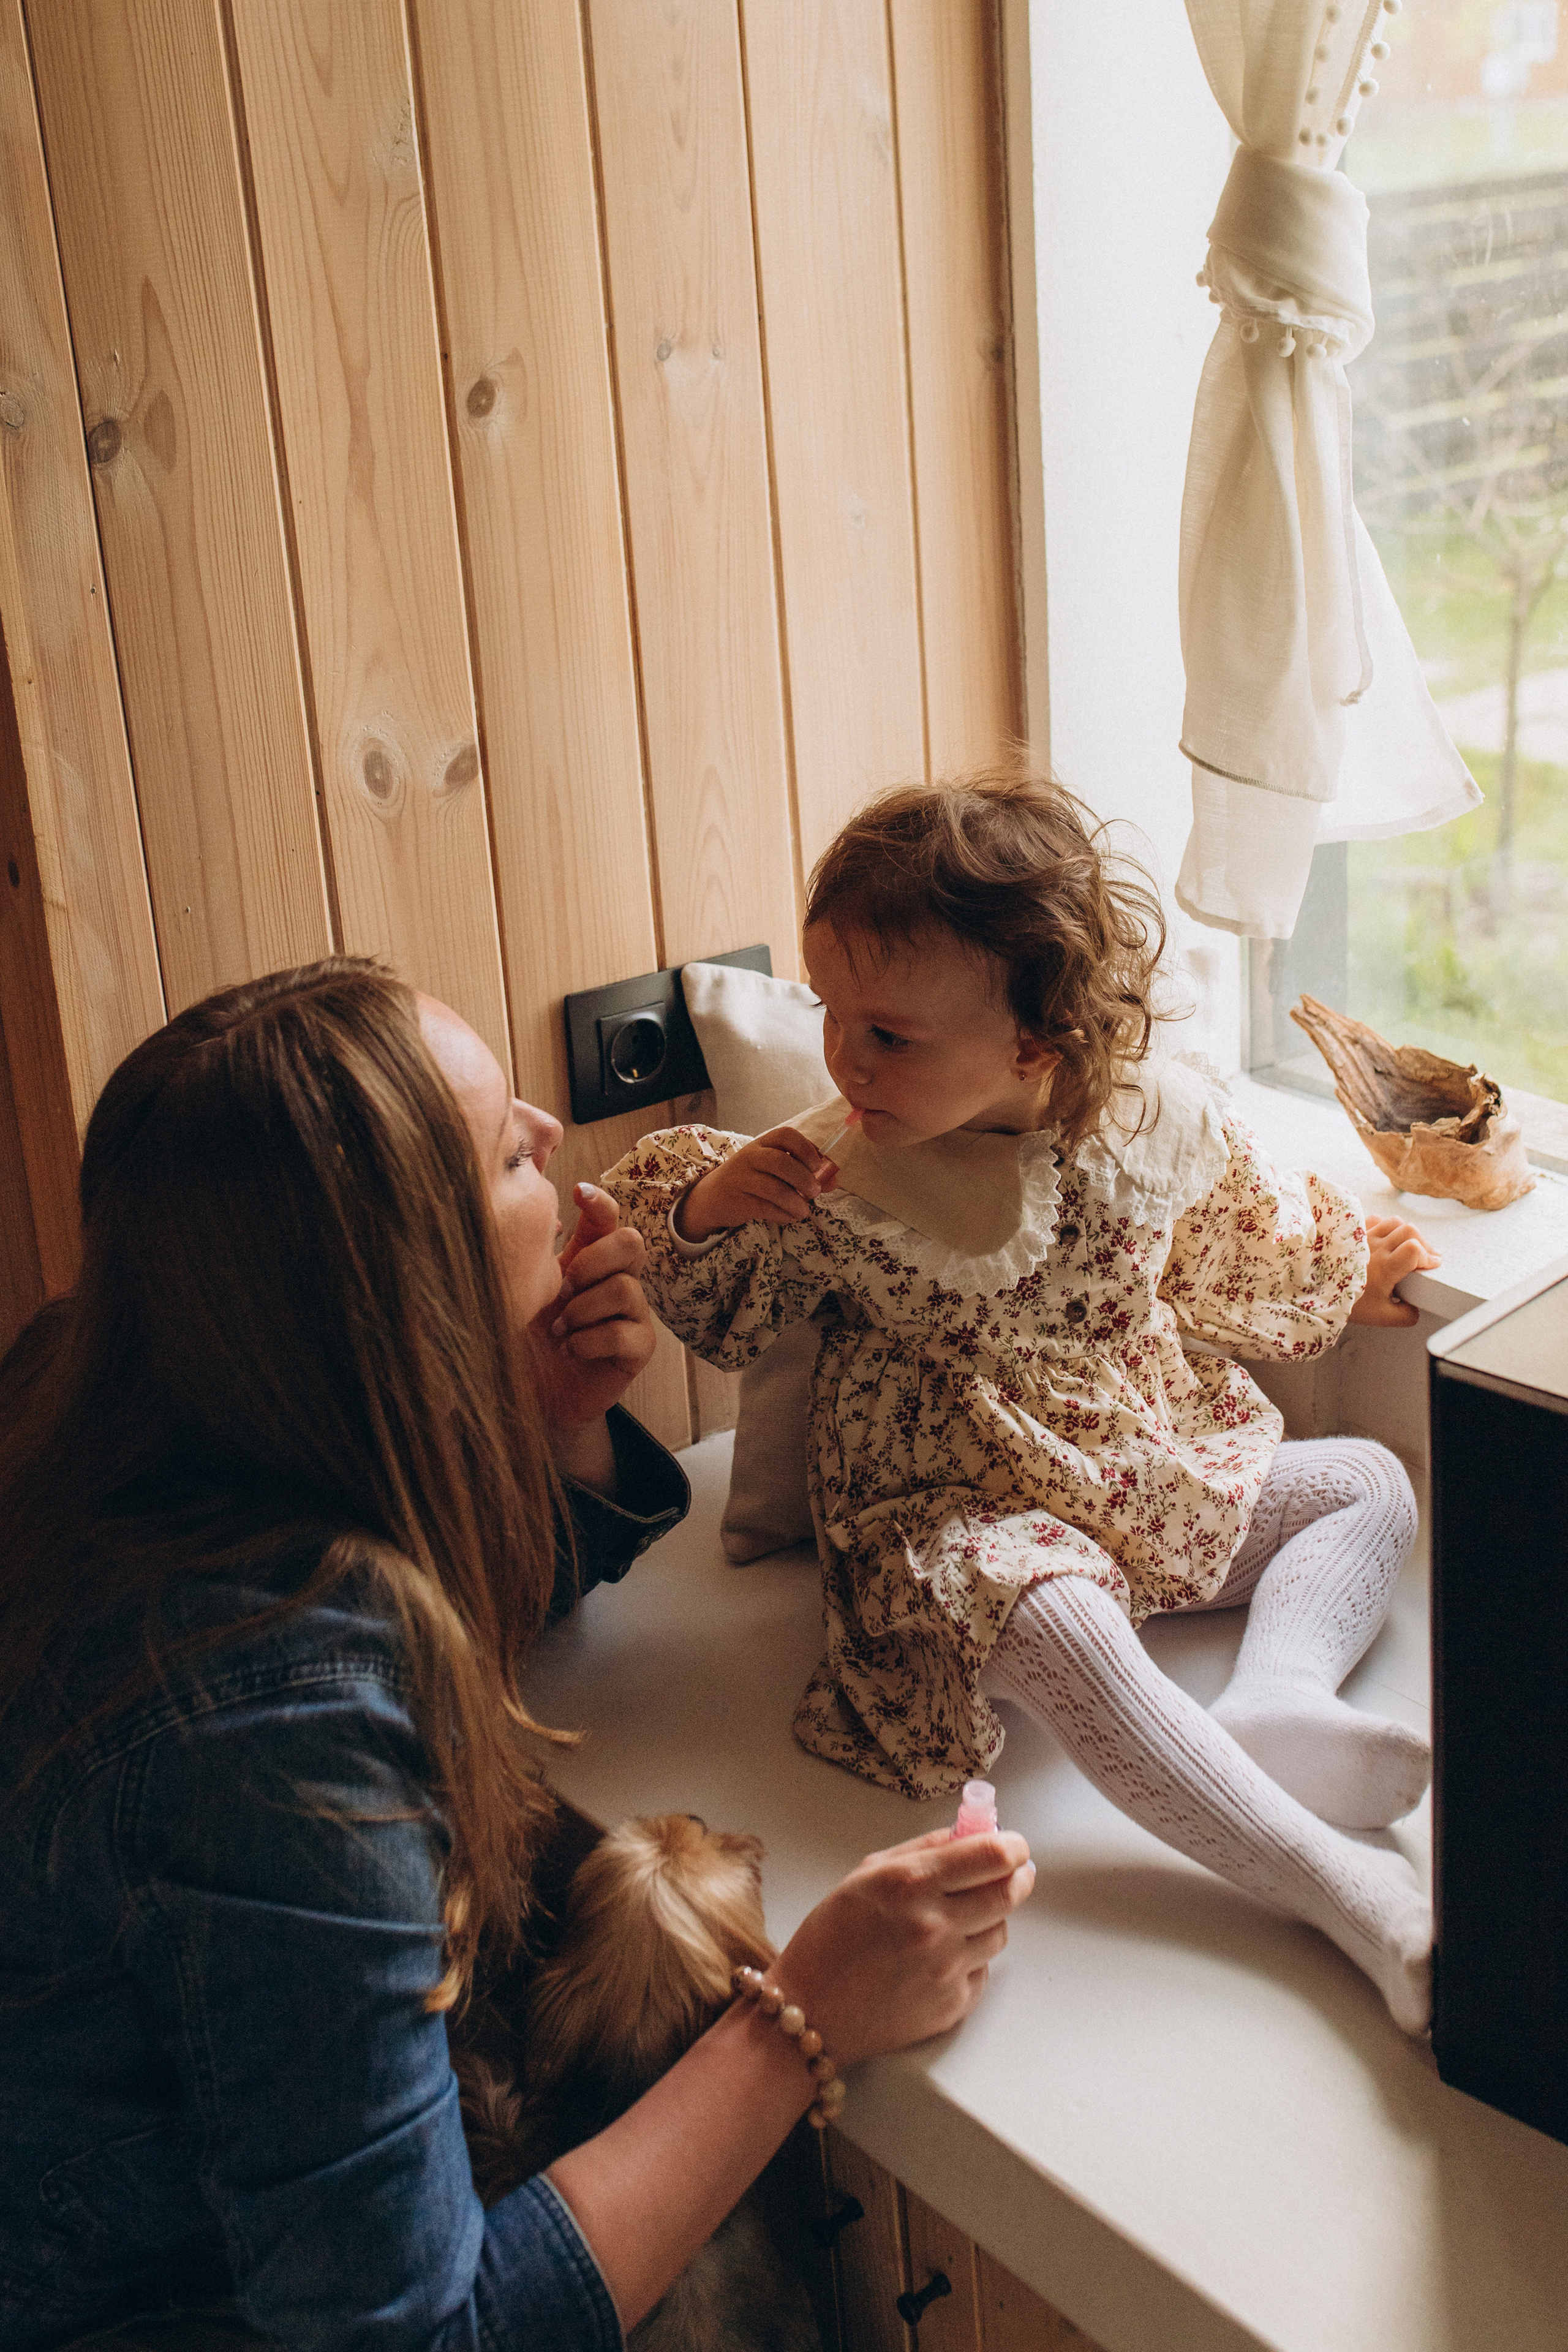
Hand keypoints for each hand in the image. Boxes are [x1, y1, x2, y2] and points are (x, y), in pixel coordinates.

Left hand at [531, 1184, 656, 1428]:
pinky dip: (589, 1342)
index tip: (576, 1193)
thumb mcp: (522, 1291)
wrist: (532, 1395)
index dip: (599, 1202)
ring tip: (559, 1332)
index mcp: (588, 1258)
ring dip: (583, 1310)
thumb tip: (544, 1215)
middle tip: (563, 1289)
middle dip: (594, 1261)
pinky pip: (624, 1332)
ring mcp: (632, 1313)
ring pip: (625, 1288)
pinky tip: (570, 1351)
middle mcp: (615, 1279)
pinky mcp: (638, 1348)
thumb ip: (532, 1253)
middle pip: (631, 1243)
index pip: (606, 1218)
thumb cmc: (525, 1339)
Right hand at [676, 1126, 836, 1241]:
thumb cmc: (751, 1180)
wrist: (712, 1198)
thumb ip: (804, 1173)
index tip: (818, 1165)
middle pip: (780, 1161)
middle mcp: (750, 1157)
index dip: (806, 1148)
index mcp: (762, 1143)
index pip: (785, 1135)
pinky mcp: (737, 1201)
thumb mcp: (773, 1170)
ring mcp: (741, 1179)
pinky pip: (765, 1208)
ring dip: (795, 1201)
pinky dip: (784, 1215)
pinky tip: (791, 1217)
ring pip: (773, 1188)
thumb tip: (833, 1181)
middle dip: (803, 1178)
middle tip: (814, 1191)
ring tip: (804, 1210)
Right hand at [771, 1826, 1035, 2066]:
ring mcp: (947, 1970)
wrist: (813, 2012)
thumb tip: (969, 1834)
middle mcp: (935, 1926)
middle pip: (1009, 1893)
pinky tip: (938, 1959)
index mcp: (911, 1884)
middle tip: (1013, 1872)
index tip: (1014, 1846)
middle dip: (1017, 1877)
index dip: (1013, 1846)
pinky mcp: (952, 2006)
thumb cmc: (830, 1938)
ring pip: (1000, 1933)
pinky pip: (982, 1972)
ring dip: (990, 1920)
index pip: (993, 1855)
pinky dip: (969, 1960)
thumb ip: (922, 1850)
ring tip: (959, 1919)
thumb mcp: (867, 1875)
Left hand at [1348, 1213, 1441, 1327]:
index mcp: (1385, 1266)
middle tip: (1427, 1256)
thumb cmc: (1347, 1303)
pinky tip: (1388, 1238)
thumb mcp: (1381, 1317)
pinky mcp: (1353, 1234)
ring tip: (1410, 1246)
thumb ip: (1405, 1315)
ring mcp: (1364, 1237)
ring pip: (1394, 1221)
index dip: (1428, 1256)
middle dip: (1424, 1243)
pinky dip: (1387, 1226)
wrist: (1315, 1293)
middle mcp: (1376, 1247)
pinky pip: (1375, 1220)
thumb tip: (1416, 1310)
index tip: (1432, 1265)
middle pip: (1409, 1230)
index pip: (1415, 1249)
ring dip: (1407, 1232)